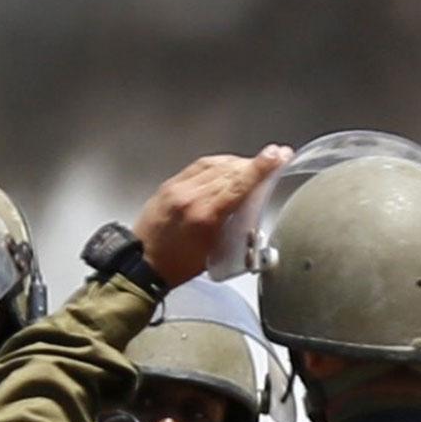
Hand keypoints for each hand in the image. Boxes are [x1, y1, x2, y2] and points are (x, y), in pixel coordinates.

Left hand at [132, 146, 290, 286]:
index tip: (279, 155)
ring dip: (237, 164)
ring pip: (215, 164)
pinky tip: (226, 169)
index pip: (239, 182)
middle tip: (272, 160)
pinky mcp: (169, 184)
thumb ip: (235, 224)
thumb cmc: (177, 266)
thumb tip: (253, 204)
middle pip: (230, 170)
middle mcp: (189, 196)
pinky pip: (199, 166)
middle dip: (254, 164)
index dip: (262, 167)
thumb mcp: (215, 252)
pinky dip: (217, 165)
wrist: (141, 265)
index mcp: (203, 216)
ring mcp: (177, 188)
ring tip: (250, 168)